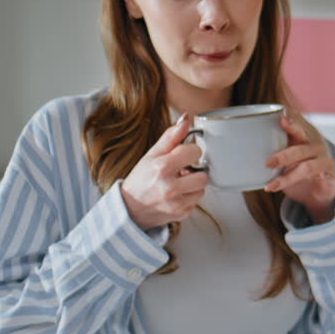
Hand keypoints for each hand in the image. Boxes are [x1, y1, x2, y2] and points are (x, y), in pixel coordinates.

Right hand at [120, 115, 208, 229]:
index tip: (182, 155)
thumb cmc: (141, 179)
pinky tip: (177, 194)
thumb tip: (186, 119)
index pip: (194, 152)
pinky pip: (197, 201)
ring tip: (179, 183)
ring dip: (193, 185)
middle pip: (203, 175)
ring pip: (202, 189)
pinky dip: (189, 197)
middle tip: (182, 171)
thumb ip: (171, 136)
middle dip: (195, 171)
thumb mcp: (152, 154)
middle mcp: (170, 188)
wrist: (130, 208)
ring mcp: (176, 204)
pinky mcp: (181, 214)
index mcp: (162, 168)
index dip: (190, 152)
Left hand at [264, 114, 334, 223]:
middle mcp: (314, 146)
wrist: (317, 194)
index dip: (291, 123)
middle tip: (267, 163)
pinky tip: (279, 188)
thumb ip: (268, 152)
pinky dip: (295, 183)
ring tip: (270, 185)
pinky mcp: (329, 173)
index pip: (296, 128)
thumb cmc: (296, 173)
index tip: (281, 120)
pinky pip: (313, 178)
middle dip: (284, 155)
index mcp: (301, 139)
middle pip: (300, 146)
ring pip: (306, 166)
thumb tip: (235, 149)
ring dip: (287, 176)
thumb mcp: (281, 162)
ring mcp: (323, 159)